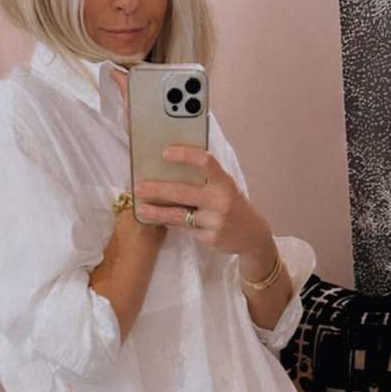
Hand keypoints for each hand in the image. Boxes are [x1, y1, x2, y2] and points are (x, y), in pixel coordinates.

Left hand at [132, 146, 272, 261]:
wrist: (253, 236)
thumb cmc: (233, 205)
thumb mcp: (226, 188)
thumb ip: (207, 178)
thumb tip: (172, 166)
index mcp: (225, 182)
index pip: (205, 162)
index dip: (184, 155)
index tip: (165, 153)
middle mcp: (221, 201)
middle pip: (183, 192)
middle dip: (157, 189)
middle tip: (138, 187)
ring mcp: (216, 222)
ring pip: (179, 215)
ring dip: (156, 212)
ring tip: (140, 209)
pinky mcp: (210, 239)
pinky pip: (185, 229)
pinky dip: (171, 224)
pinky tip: (159, 220)